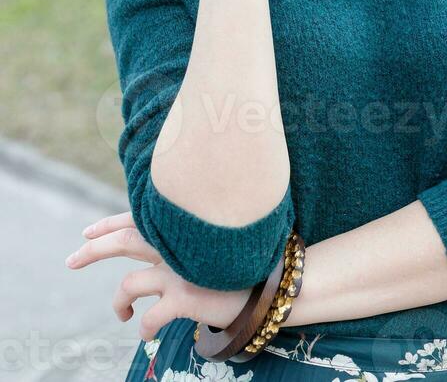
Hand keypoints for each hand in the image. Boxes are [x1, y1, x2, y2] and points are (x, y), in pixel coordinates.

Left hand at [65, 210, 250, 341]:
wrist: (269, 284)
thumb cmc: (243, 265)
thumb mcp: (212, 245)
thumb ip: (188, 242)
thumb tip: (163, 248)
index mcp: (181, 231)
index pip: (136, 218)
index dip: (109, 224)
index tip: (87, 231)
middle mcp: (176, 247)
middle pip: (124, 240)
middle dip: (93, 249)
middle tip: (71, 259)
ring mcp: (178, 272)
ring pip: (128, 285)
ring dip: (118, 304)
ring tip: (122, 315)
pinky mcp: (184, 298)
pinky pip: (148, 317)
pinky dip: (142, 327)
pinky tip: (145, 334)